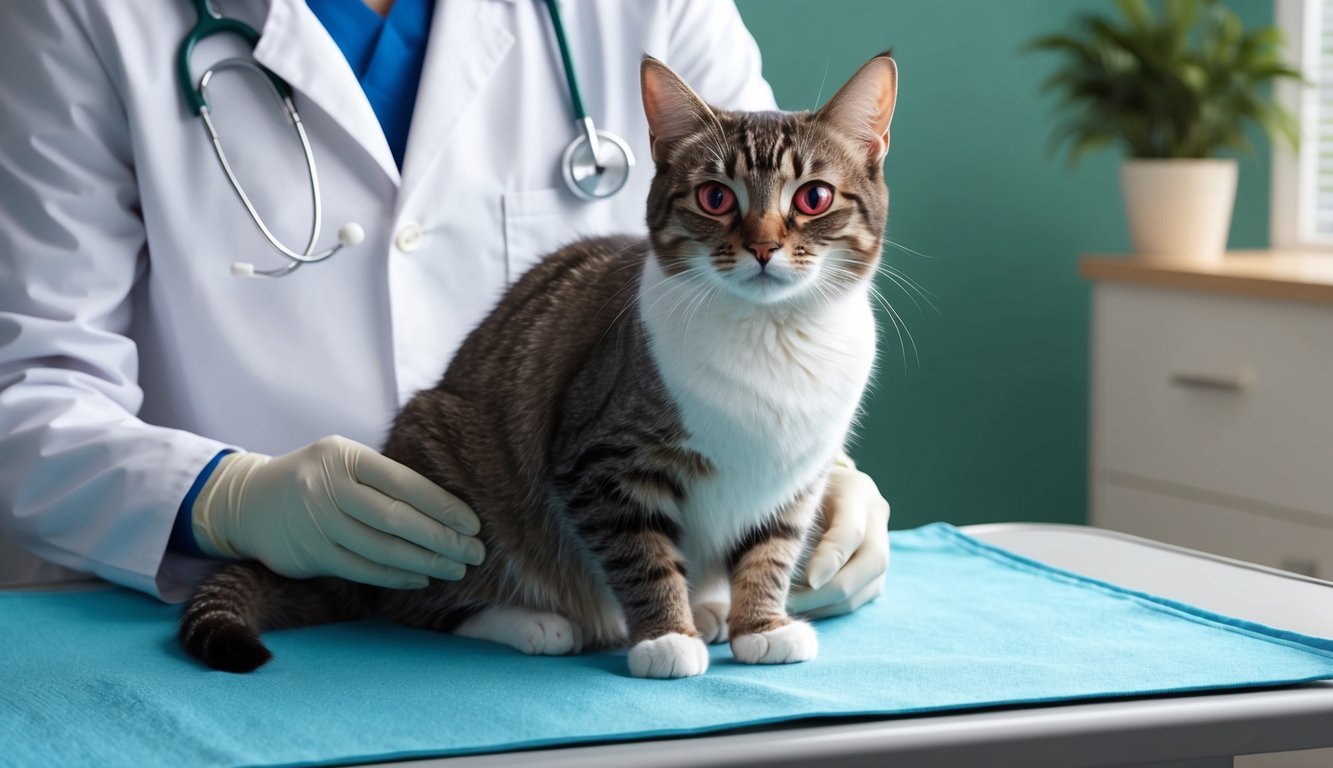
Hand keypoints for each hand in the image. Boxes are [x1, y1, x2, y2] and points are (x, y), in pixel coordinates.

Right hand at [191, 436, 484, 588]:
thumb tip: (447, 510)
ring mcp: (318, 523)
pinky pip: (363, 569)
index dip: (443, 506)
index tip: (473, 524)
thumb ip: (385, 479)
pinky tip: (421, 577)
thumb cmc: (316, 478)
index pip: (405, 484)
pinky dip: (396, 575)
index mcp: (346, 457)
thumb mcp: (345, 461)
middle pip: (397, 519)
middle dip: (442, 539)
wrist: (248, 501)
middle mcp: (329, 488)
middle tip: (476, 553)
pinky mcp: (310, 554)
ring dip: (425, 562)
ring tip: (456, 568)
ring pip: (382, 548)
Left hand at [788, 454, 889, 618]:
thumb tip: (772, 564)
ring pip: (867, 587)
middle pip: (872, 562)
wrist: (819, 488)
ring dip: (828, 605)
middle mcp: (876, 517)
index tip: (806, 580)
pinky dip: (830, 608)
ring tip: (789, 607)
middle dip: (829, 591)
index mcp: (856, 491)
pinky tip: (802, 606)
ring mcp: (882, 544)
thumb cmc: (796, 492)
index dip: (831, 559)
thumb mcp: (793, 497)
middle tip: (789, 602)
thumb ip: (792, 521)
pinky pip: (860, 598)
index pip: (851, 531)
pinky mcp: (876, 570)